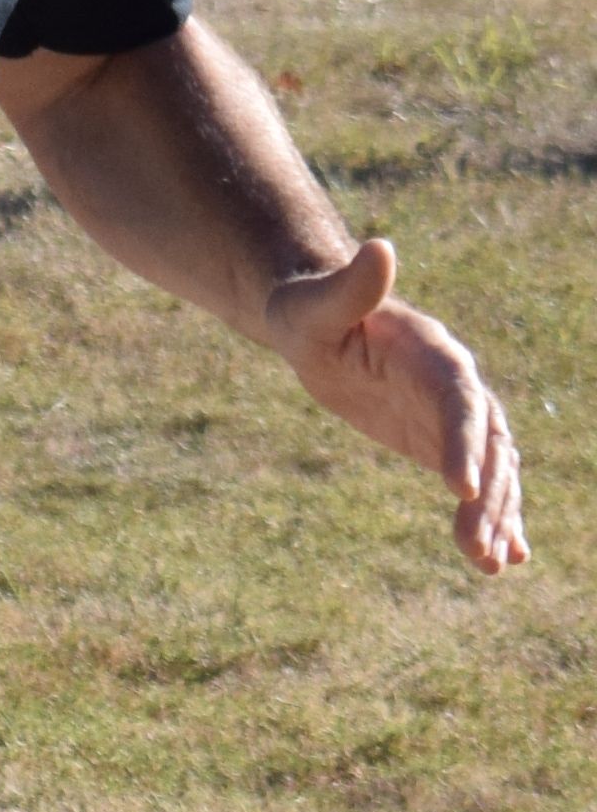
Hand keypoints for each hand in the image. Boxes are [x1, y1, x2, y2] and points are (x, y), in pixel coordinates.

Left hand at [269, 237, 526, 575]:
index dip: (465, 441)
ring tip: (491, 564)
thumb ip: (350, 286)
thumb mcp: (316, 303)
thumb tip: (379, 248)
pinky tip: (501, 560)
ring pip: (491, 471)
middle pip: (488, 444)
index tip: (461, 488)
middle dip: (489, 496)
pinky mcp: (441, 441)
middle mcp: (458, 386)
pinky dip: (491, 518)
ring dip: (495, 516)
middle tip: (479, 549)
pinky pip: (476, 484)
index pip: (461, 400)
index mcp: (435, 354)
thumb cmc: (310, 309)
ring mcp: (454, 417)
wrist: (318, 324)